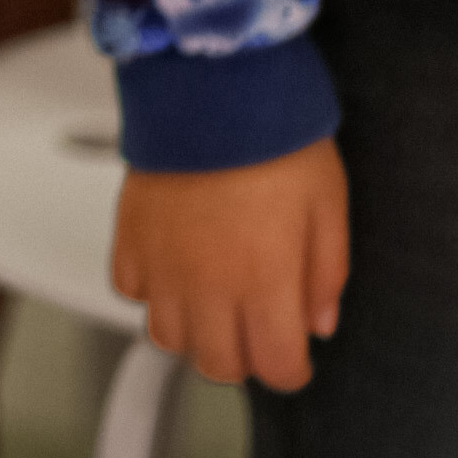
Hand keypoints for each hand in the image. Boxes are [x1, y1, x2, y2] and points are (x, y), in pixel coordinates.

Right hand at [111, 139, 349, 389]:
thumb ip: (326, 275)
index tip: (294, 355)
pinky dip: (151, 291)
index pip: (276, 368)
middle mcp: (208, 285)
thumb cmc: (276, 139)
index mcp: (265, 282)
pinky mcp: (129, 237)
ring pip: (167, 337)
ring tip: (213, 303)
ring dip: (194, 332)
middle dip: (244, 356)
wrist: (212, 87)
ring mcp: (163, 265)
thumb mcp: (328, 207)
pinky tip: (174, 269)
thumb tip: (318, 323)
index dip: (291, 369)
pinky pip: (129, 290)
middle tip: (256, 327)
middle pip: (218, 365)